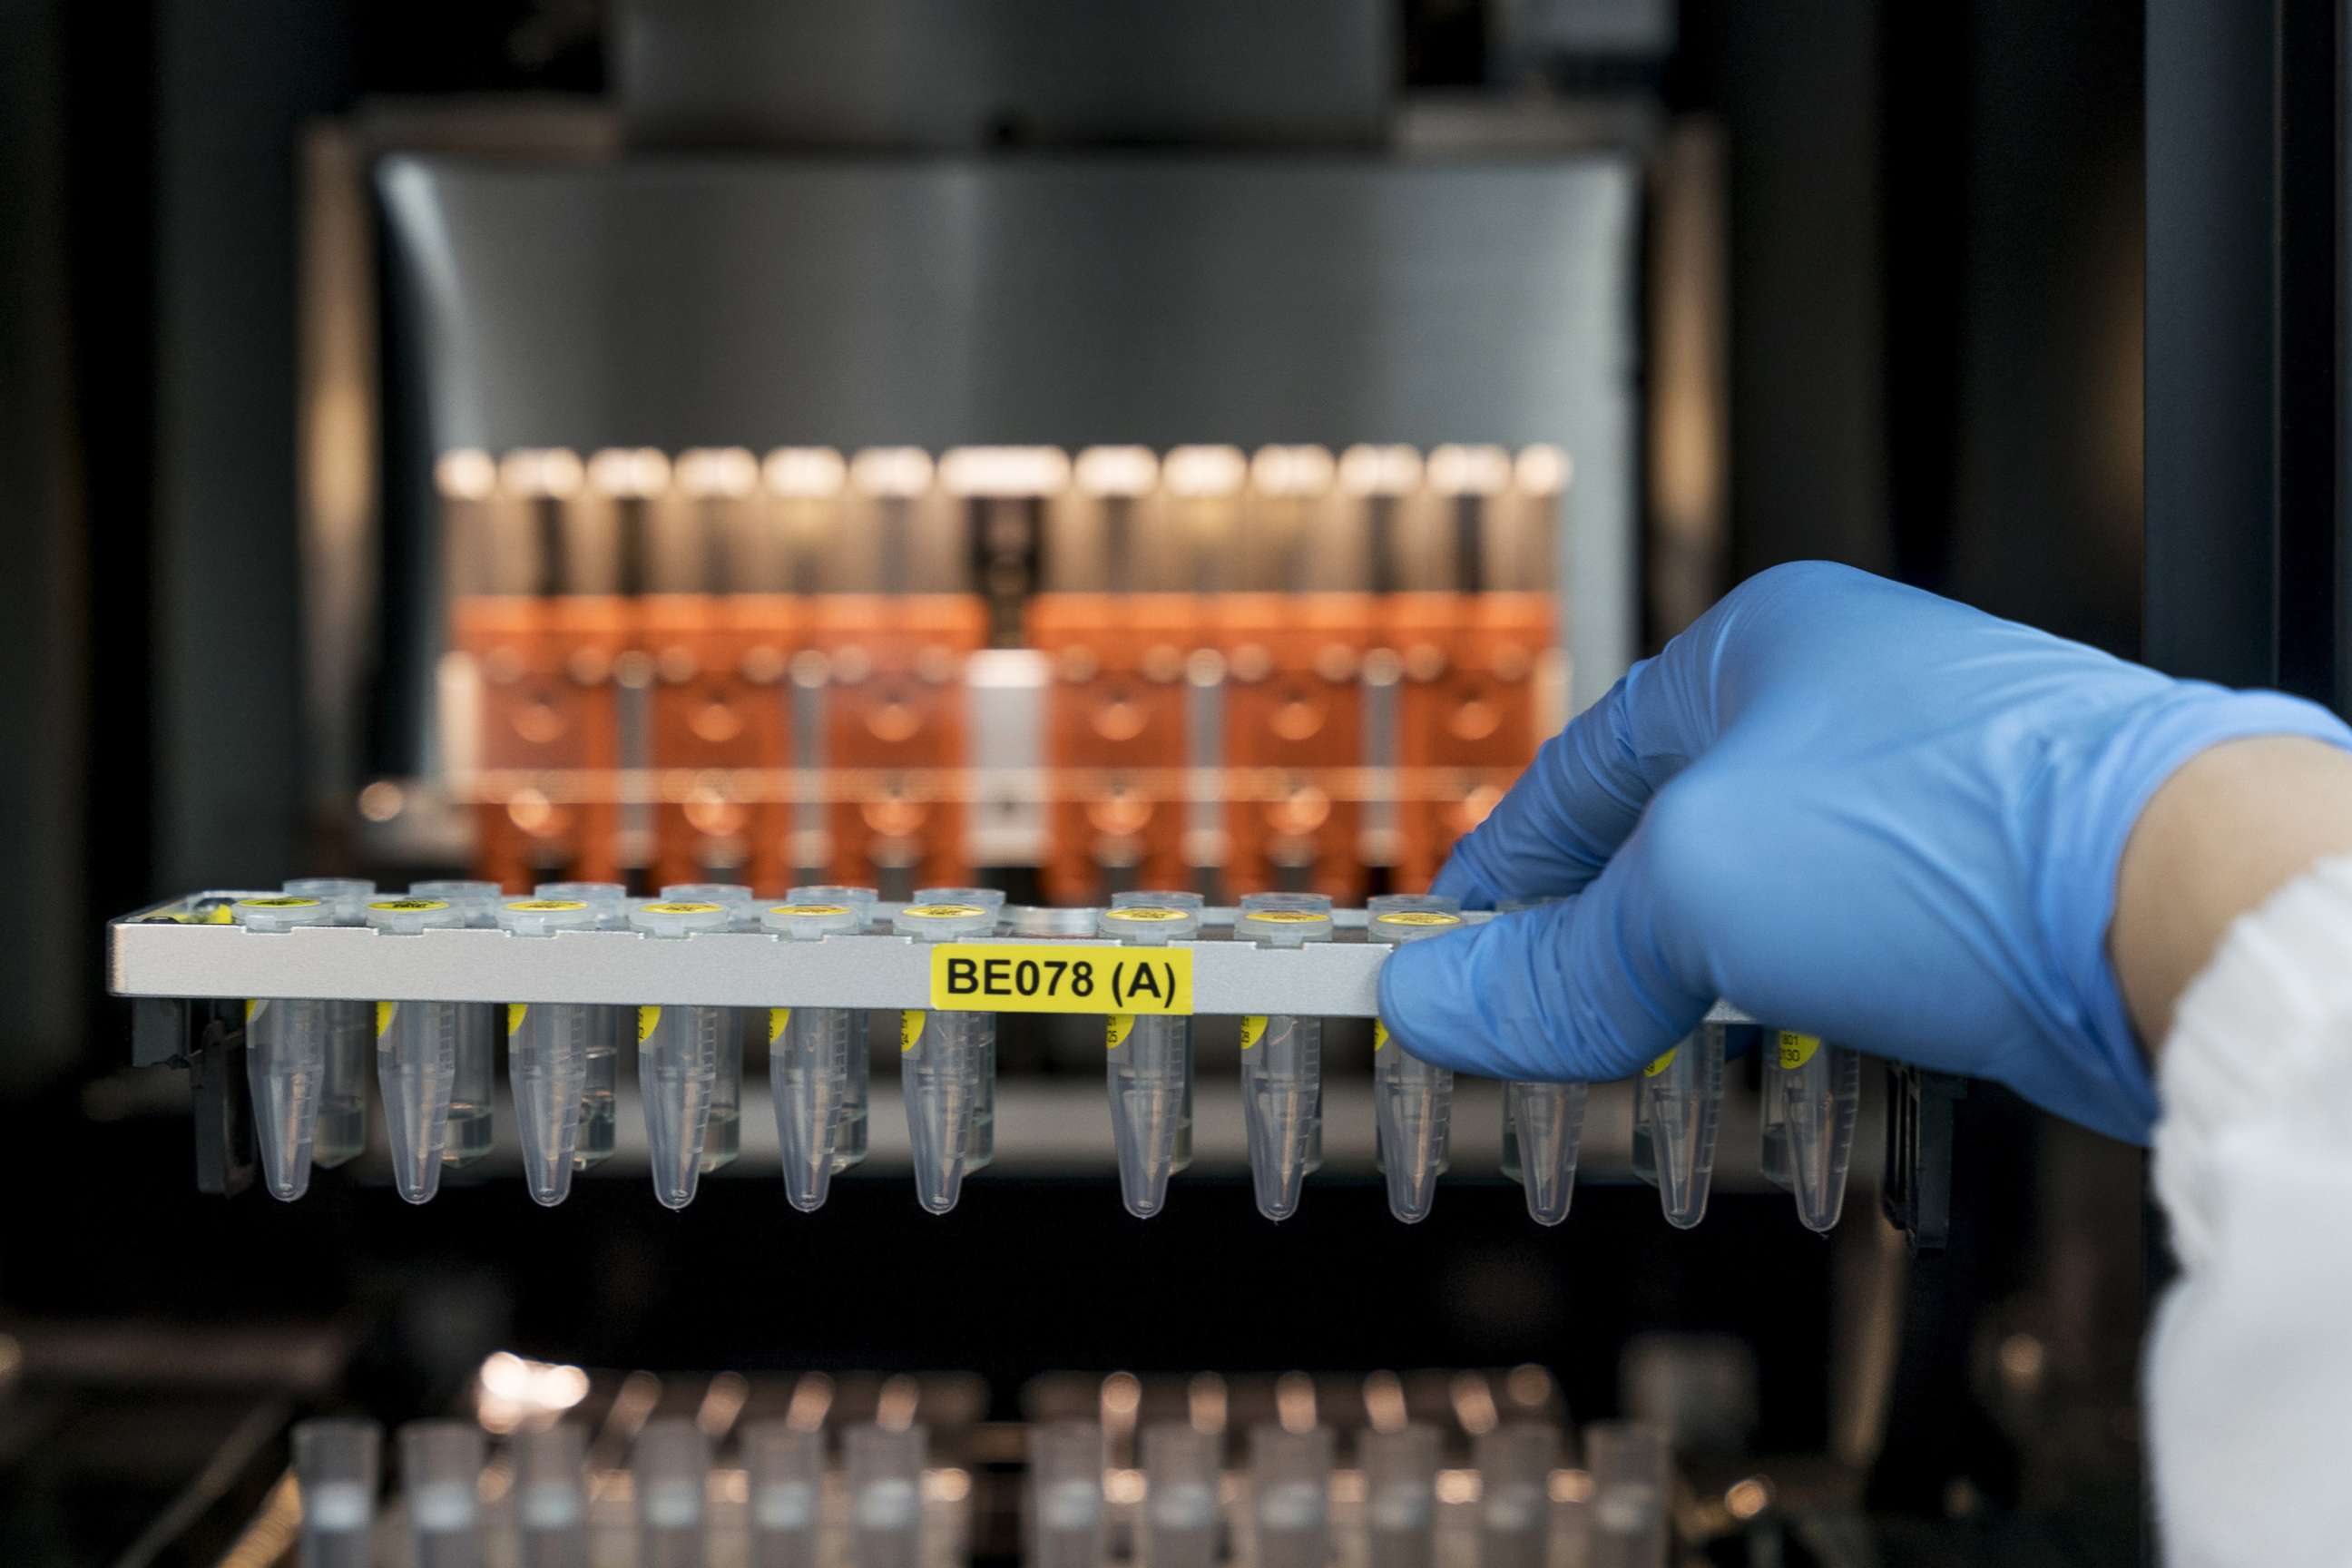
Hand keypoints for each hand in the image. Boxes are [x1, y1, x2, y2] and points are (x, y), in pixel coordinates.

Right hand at [1375, 561, 2351, 1142]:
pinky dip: (1784, 1021)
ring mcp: (1916, 800)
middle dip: (1592, 951)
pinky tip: (1763, 1074)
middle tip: (1530, 1038)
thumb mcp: (1699, 891)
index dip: (1495, 879)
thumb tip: (1445, 1004)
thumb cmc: (1964, 835)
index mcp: (1760, 647)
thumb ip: (1562, 960)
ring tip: (1637, 1073)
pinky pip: (1838, 962)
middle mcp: (1840, 709)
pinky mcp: (1978, 894)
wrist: (2194, 907)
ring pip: (1753, 914)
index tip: (1442, 964)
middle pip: (1661, 848)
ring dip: (1689, 1000)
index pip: (1575, 774)